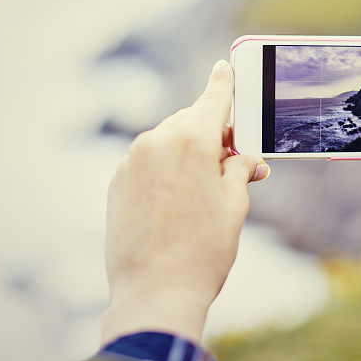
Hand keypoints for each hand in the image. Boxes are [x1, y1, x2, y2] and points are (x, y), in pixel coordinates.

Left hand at [101, 60, 269, 344]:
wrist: (154, 293)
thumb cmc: (203, 250)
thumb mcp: (234, 205)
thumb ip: (238, 169)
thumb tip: (243, 156)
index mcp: (192, 141)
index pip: (213, 99)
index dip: (223, 82)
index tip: (224, 66)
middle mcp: (157, 142)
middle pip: (191, 121)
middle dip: (213, 134)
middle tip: (236, 159)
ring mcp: (132, 161)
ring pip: (168, 140)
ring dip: (188, 152)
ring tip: (207, 187)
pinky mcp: (117, 181)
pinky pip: (147, 161)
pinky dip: (165, 168)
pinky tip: (177, 199)